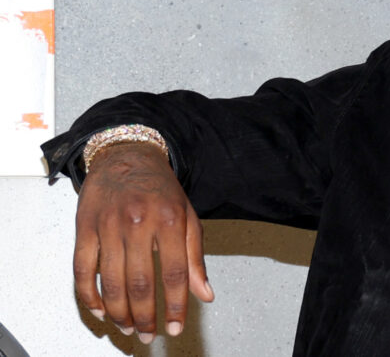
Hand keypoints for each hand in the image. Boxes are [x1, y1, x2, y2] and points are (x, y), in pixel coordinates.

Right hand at [73, 142, 214, 343]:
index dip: (174, 305)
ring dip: (119, 313)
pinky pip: (83, 270)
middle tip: (149, 334)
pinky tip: (100, 311)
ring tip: (128, 327)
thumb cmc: (160, 188)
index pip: (175, 273)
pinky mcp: (84, 228)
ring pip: (111, 282)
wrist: (126, 156)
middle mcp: (139, 222)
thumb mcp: (188, 216)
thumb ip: (195, 257)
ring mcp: (108, 225)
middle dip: (145, 316)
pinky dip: (89, 296)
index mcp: (170, 219)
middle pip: (140, 283)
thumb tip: (205, 294)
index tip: (174, 326)